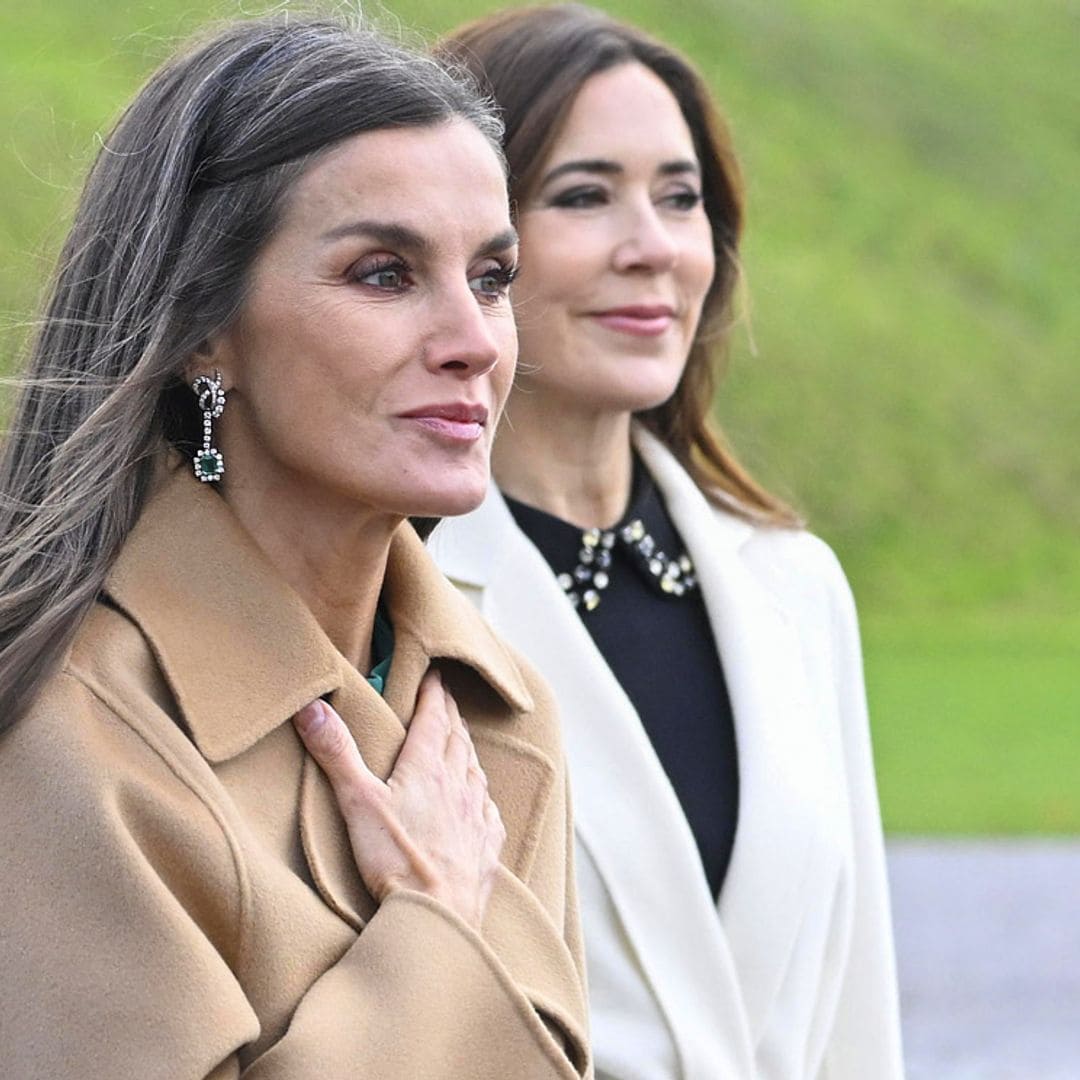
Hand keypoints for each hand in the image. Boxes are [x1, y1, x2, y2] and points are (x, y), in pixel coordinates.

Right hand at [292, 669, 505, 929]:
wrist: (439, 917)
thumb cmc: (396, 860)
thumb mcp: (357, 802)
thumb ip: (336, 753)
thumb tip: (312, 708)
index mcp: (427, 768)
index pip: (434, 718)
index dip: (433, 693)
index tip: (434, 675)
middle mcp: (458, 784)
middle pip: (457, 738)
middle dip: (450, 714)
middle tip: (446, 698)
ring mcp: (476, 815)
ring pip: (475, 769)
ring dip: (467, 749)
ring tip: (461, 739)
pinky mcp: (487, 846)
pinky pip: (488, 809)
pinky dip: (482, 793)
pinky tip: (480, 798)